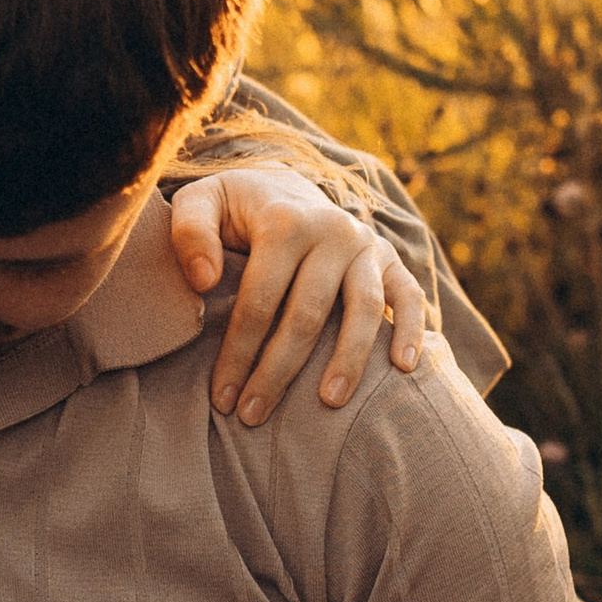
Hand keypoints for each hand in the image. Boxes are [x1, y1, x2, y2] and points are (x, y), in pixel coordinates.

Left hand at [164, 163, 430, 424]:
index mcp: (284, 221)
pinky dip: (411, 330)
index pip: (260, 300)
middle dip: (278, 371)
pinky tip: (403, 369)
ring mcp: (366, 244)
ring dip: (347, 361)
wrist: (283, 185)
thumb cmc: (233, 209)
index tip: (223, 398)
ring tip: (327, 404)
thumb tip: (204, 281)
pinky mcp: (389, 258)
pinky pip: (409, 296)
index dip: (239, 353)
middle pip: (307, 314)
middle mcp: (332, 230)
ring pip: (364, 310)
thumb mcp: (199, 203)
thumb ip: (190, 233)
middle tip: (253, 416)